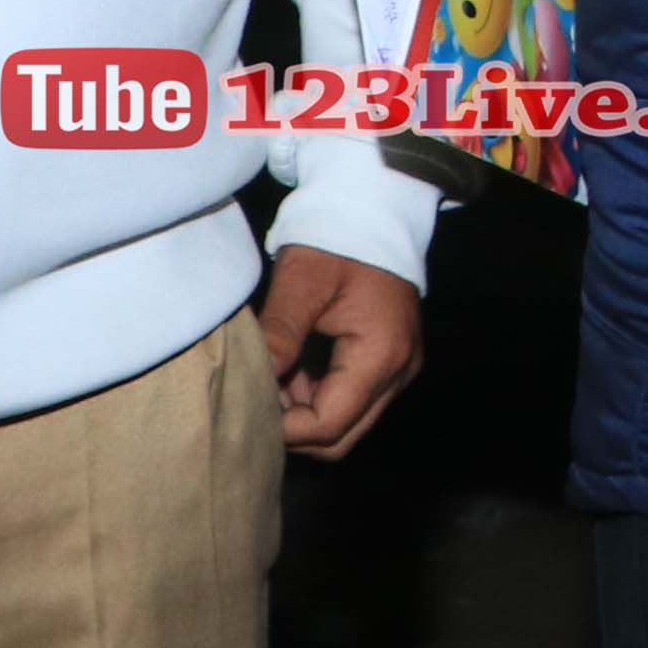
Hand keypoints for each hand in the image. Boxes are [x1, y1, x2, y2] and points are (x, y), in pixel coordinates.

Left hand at [257, 245, 425, 457]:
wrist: (377, 211)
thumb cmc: (338, 240)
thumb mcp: (301, 282)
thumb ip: (279, 334)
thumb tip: (252, 381)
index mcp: (380, 355)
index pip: (329, 423)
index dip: (285, 428)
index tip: (248, 405)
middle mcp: (398, 372)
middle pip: (342, 437)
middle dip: (295, 429)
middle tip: (258, 399)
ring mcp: (400, 369)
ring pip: (348, 424)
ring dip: (306, 414)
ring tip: (274, 379)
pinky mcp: (393, 361)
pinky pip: (355, 401)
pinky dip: (320, 397)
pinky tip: (294, 370)